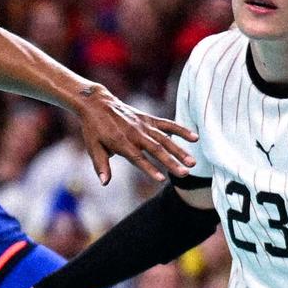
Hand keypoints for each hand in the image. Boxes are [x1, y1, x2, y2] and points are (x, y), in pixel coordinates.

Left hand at [70, 82, 195, 185]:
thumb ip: (101, 165)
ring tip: (192, 163)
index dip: (150, 169)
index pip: (138, 158)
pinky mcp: (149, 119)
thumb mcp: (93, 147)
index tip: (161, 180)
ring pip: (165, 139)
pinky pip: (167, 125)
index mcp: (121, 142)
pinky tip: (194, 138)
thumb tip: (105, 184)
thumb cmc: (94, 129)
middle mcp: (135, 133)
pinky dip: (181, 130)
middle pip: (156, 150)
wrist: (97, 103)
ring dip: (180, 151)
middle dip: (171, 162)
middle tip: (185, 173)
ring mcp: (144, 125)